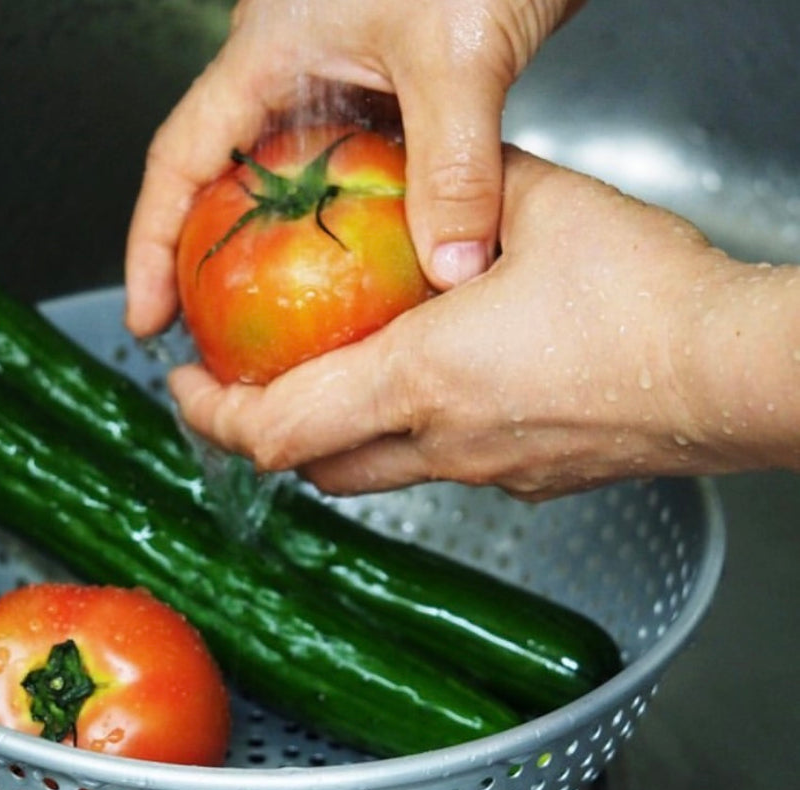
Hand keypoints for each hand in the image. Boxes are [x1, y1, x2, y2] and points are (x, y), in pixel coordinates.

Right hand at [124, 0, 585, 337]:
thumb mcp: (455, 54)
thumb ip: (453, 165)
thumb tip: (450, 267)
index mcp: (268, 53)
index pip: (180, 160)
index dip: (152, 243)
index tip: (145, 311)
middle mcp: (292, 71)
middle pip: (220, 182)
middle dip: (203, 261)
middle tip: (202, 333)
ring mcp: (337, 81)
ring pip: (285, 184)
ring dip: (274, 251)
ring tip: (266, 320)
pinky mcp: (386, 90)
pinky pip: (348, 175)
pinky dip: (344, 227)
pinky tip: (356, 272)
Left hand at [169, 147, 799, 499]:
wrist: (730, 373)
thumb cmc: (646, 297)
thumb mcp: (541, 206)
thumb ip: (462, 192)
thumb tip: (423, 177)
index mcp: (419, 380)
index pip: (276, 428)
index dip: (214, 417)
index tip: (187, 388)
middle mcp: (437, 444)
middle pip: (308, 468)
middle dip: (258, 434)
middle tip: (241, 389)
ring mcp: (479, 475)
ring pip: (365, 478)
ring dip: (323, 443)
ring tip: (316, 391)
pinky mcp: (520, 483)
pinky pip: (430, 473)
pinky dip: (396, 444)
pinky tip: (421, 398)